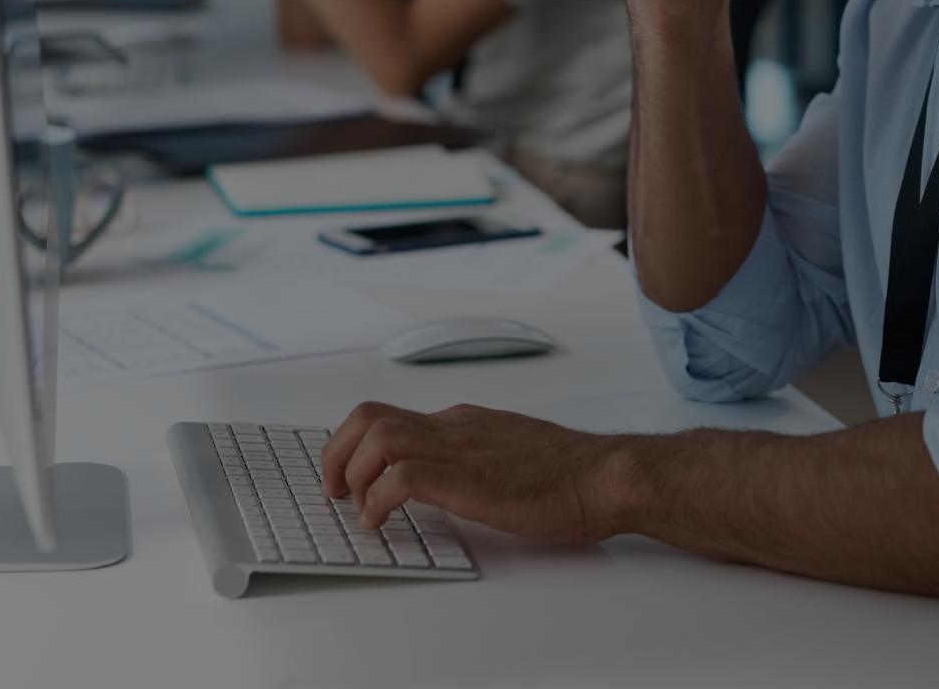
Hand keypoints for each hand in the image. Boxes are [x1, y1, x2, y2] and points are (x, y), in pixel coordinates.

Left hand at [321, 400, 629, 542]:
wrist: (605, 475)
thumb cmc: (571, 473)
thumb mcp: (511, 453)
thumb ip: (478, 457)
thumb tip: (451, 478)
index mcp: (465, 421)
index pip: (392, 416)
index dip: (358, 447)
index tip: (350, 478)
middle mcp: (455, 426)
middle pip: (370, 415)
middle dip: (337, 453)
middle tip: (334, 490)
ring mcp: (461, 449)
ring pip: (378, 435)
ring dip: (352, 474)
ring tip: (357, 507)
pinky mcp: (468, 479)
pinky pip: (401, 478)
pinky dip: (378, 500)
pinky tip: (383, 522)